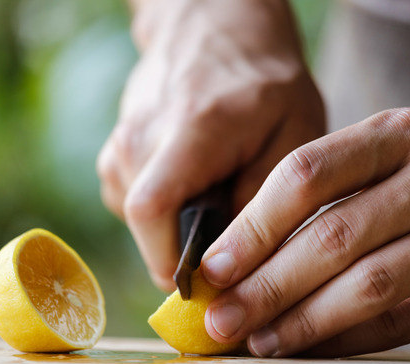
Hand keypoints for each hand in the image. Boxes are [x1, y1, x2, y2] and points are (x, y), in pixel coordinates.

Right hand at [97, 0, 324, 289]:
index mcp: (189, 131)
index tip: (216, 287)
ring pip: (142, 226)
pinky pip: (137, 209)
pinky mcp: (115, 156)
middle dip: (189, 255)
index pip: (152, 212)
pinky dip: (169, 214)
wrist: (215, 30)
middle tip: (234, 247)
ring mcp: (120, 146)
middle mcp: (139, 139)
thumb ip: (268, 199)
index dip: (176, 264)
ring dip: (181, 232)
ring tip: (220, 200)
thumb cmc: (265, 82)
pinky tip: (199, 187)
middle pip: (147, 231)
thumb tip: (236, 268)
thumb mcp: (295, 133)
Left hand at [199, 108, 409, 357]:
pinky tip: (313, 350)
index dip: (252, 226)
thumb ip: (338, 195)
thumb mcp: (405, 157)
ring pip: (367, 283)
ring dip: (302, 320)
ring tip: (259, 341)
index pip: (306, 174)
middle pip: (331, 234)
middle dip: (265, 284)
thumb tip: (249, 258)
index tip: (212, 268)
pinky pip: (404, 320)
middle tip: (219, 318)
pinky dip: (349, 340)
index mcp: (400, 133)